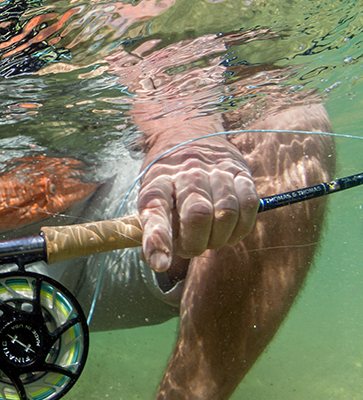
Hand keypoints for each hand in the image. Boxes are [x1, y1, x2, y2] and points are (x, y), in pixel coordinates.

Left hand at [138, 135, 258, 271]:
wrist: (188, 135)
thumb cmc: (168, 180)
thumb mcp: (151, 195)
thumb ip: (154, 224)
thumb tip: (159, 260)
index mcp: (157, 182)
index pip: (156, 212)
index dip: (158, 240)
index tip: (160, 263)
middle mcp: (186, 174)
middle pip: (198, 215)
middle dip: (195, 243)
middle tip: (190, 248)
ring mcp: (215, 171)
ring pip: (226, 213)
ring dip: (219, 237)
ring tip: (210, 238)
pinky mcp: (240, 172)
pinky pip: (249, 204)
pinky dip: (241, 227)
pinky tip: (231, 230)